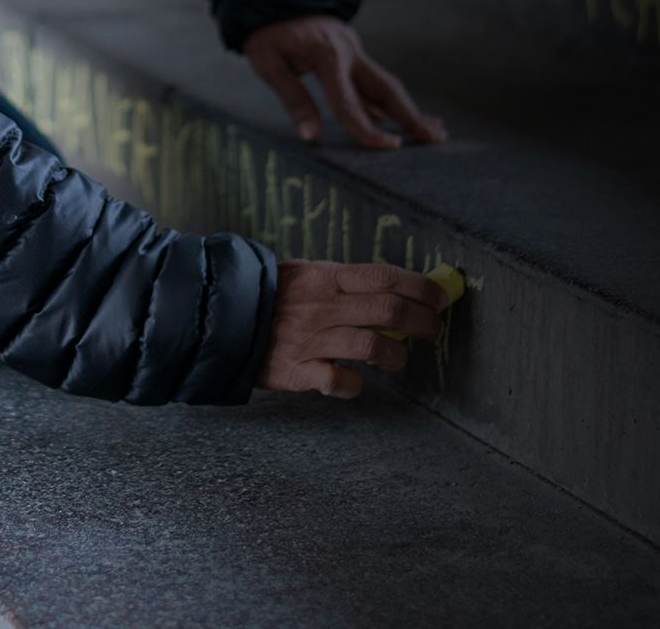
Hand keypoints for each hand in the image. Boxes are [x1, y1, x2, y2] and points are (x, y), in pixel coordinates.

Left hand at [243, 14, 444, 149]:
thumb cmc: (267, 30)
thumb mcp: (267, 62)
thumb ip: (293, 98)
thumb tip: (311, 136)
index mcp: (328, 55)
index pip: (349, 103)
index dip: (368, 129)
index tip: (389, 148)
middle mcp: (349, 52)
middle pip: (387, 89)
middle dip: (412, 116)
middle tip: (438, 139)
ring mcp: (354, 51)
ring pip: (387, 85)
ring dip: (409, 109)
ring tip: (434, 131)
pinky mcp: (352, 53)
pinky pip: (374, 82)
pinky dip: (390, 102)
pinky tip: (403, 118)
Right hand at [256, 259, 448, 398]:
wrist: (219, 317)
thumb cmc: (272, 296)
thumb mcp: (307, 274)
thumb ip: (345, 282)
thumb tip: (395, 289)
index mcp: (328, 277)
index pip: (386, 277)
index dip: (421, 287)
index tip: (440, 299)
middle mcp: (323, 306)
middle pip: (388, 310)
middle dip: (421, 322)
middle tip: (433, 330)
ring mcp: (310, 339)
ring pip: (370, 345)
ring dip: (395, 355)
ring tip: (397, 359)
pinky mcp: (295, 371)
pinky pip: (336, 380)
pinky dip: (353, 385)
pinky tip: (355, 383)